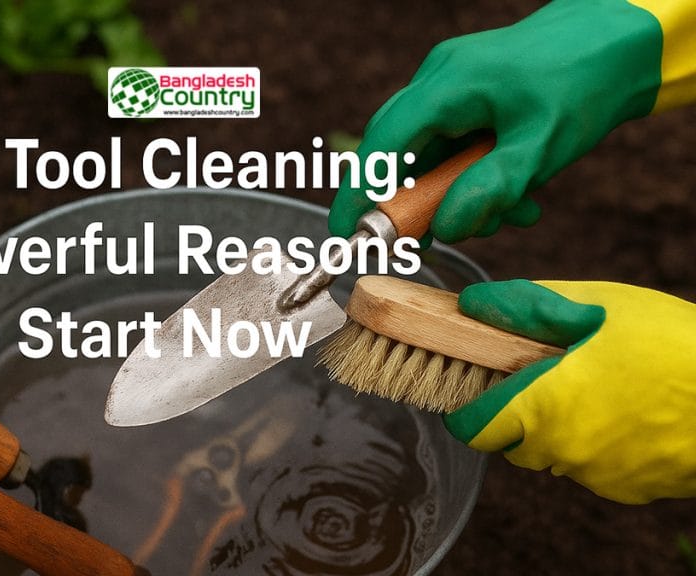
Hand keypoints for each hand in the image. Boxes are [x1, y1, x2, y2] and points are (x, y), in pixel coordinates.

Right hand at [329, 0, 663, 242]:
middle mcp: (438, 79)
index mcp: (450, 84)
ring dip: (456, 193)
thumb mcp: (542, 147)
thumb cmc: (584, 85)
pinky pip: (450, 144)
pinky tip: (514, 195)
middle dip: (412, 203)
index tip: (345, 236)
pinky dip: (472, 176)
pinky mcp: (465, 95)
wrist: (620, 41)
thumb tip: (444, 230)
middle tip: (428, 242)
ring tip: (508, 212)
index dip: (360, 192)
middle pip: (397, 149)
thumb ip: (491, 189)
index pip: (385, 143)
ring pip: (427, 153)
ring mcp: (449, 84)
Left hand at [444, 279, 695, 503]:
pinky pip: (592, 469)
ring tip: (596, 389)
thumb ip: (524, 308)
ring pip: (553, 456)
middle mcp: (564, 451)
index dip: (468, 406)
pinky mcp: (630, 490)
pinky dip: (597, 446)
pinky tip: (626, 413)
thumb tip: (471, 304)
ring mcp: (597, 476)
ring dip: (558, 429)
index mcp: (545, 407)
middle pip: (511, 443)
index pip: (472, 429)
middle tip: (547, 375)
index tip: (480, 385)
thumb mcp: (594, 306)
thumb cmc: (672, 344)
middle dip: (517, 413)